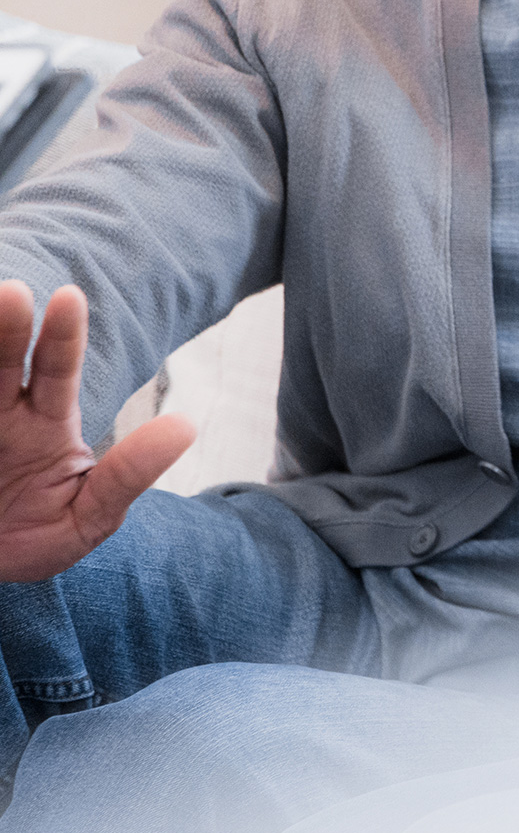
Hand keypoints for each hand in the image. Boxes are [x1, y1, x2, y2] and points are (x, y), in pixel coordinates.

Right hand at [0, 281, 193, 582]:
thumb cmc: (34, 538)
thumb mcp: (87, 518)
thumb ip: (127, 475)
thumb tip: (187, 427)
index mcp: (44, 424)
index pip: (57, 370)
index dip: (63, 335)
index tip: (69, 298)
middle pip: (0, 362)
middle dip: (4, 328)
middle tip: (10, 294)